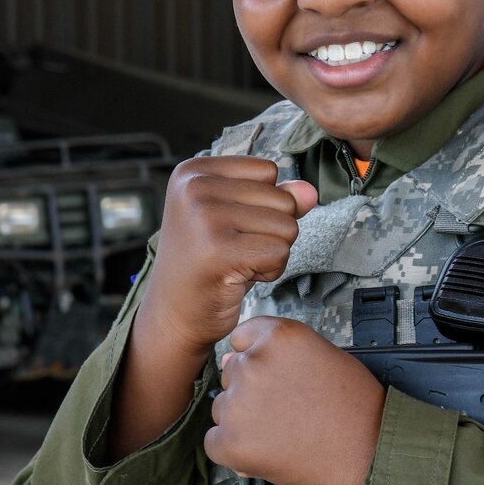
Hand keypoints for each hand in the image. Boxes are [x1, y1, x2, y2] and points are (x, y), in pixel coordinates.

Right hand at [137, 157, 318, 358]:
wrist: (173, 314)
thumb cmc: (210, 263)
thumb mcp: (240, 219)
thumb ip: (276, 198)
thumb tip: (310, 191)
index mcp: (194, 171)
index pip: (269, 171)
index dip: (264, 204)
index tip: (230, 228)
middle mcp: (194, 187)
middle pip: (282, 199)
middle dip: (271, 232)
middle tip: (232, 251)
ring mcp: (204, 217)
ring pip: (287, 226)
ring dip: (272, 253)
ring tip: (235, 262)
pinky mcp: (218, 250)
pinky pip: (280, 252)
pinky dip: (270, 271)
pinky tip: (238, 277)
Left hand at [207, 316, 385, 484]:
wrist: (369, 455)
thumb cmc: (356, 408)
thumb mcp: (324, 357)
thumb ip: (280, 353)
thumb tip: (232, 359)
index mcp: (280, 337)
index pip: (243, 337)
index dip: (259, 358)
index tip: (276, 376)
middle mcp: (254, 363)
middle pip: (232, 373)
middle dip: (252, 391)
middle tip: (288, 409)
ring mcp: (238, 404)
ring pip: (223, 407)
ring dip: (243, 420)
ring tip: (284, 431)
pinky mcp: (229, 442)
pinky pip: (215, 441)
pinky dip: (236, 449)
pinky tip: (270, 450)